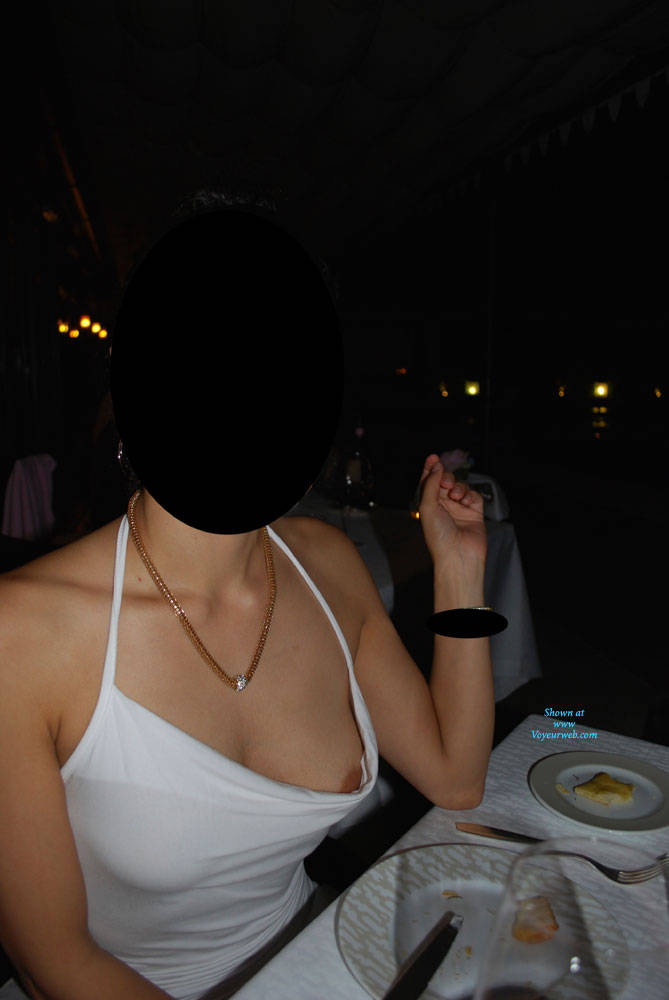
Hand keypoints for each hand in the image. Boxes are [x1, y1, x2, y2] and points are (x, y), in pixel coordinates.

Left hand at [417, 454, 486, 568]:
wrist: (458, 554)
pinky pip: (473, 495)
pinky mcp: (474, 512)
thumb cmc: (439, 536)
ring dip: (458, 487)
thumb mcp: (427, 506)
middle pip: (444, 482)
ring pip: (460, 486)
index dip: (430, 469)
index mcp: (429, 506)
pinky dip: (469, 495)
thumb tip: (436, 466)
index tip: (433, 457)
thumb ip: (431, 484)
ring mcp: (459, 509)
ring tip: (456, 497)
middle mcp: (443, 507)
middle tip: (446, 484)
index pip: (429, 483)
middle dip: (446, 478)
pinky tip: (465, 503)